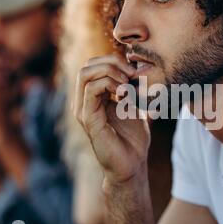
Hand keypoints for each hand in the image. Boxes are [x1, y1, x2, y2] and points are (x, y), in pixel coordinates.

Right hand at [74, 55, 149, 183]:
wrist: (133, 163)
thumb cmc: (133, 137)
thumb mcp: (135, 105)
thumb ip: (133, 87)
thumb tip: (139, 66)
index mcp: (93, 97)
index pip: (94, 65)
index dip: (113, 60)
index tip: (134, 70)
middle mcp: (84, 101)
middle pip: (88, 65)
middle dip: (112, 63)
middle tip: (132, 74)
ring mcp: (83, 110)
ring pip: (86, 74)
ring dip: (111, 72)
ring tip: (127, 85)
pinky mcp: (88, 119)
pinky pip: (91, 90)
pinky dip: (109, 85)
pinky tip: (124, 95)